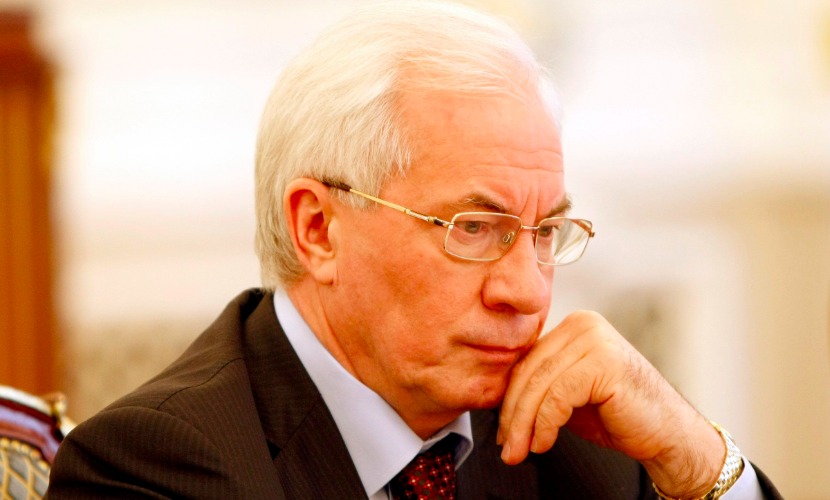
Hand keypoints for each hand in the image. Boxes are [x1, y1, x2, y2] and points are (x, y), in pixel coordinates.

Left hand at [497, 311, 724, 497]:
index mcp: (573, 327)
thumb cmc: (620, 416)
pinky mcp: (603, 361)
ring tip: (520, 451)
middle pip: (529, 371)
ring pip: (539, 385)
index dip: (509, 400)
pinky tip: (543, 444)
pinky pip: (557, 396)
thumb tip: (499, 405)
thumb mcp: (569, 396)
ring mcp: (595, 339)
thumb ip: (540, 388)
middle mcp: (583, 325)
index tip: (503, 433)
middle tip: (506, 448)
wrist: (669, 434)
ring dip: (524, 424)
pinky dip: (545, 424)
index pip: (526, 361)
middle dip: (513, 415)